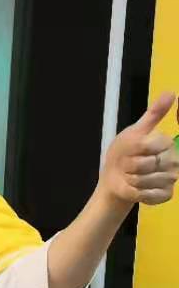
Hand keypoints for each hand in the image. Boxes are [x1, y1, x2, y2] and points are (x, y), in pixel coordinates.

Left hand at [101, 92, 177, 206]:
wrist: (113, 178)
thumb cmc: (123, 153)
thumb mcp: (134, 132)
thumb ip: (153, 114)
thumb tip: (171, 92)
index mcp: (166, 144)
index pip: (155, 144)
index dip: (136, 149)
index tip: (130, 150)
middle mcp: (173, 161)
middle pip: (148, 163)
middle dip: (130, 165)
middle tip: (127, 165)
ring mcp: (171, 179)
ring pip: (147, 180)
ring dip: (131, 180)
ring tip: (130, 177)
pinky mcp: (165, 195)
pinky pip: (150, 195)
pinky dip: (136, 193)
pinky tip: (134, 190)